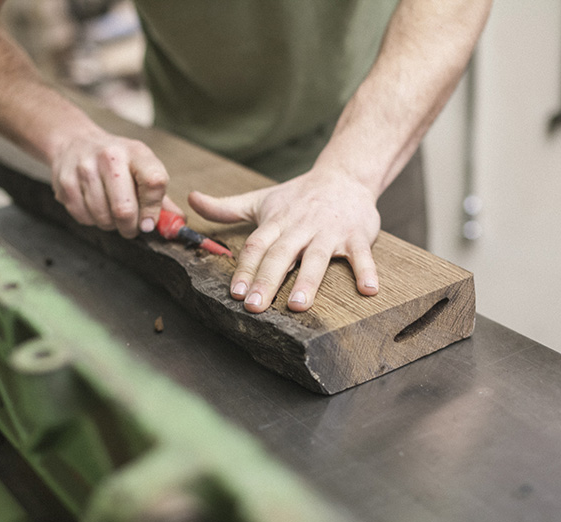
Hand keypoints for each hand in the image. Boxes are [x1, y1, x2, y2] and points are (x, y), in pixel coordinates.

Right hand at [50, 129, 173, 237]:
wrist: (75, 142)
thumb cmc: (116, 160)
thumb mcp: (142, 167)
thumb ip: (160, 197)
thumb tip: (178, 224)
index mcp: (136, 153)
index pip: (154, 183)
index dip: (153, 210)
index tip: (149, 223)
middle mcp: (110, 157)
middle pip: (125, 209)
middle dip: (130, 228)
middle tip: (131, 228)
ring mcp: (85, 169)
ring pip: (103, 218)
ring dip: (111, 225)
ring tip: (111, 213)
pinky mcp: (65, 183)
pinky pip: (84, 218)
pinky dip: (92, 220)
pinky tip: (94, 207)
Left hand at [188, 169, 381, 312]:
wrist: (344, 175)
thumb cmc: (299, 196)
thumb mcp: (261, 200)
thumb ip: (226, 208)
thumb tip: (192, 200)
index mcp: (277, 221)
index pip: (257, 246)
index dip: (245, 268)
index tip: (235, 292)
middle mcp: (301, 226)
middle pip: (282, 254)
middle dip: (267, 280)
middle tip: (255, 306)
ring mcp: (330, 231)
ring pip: (317, 257)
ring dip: (308, 281)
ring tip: (297, 305)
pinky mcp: (357, 235)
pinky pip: (362, 254)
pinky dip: (366, 271)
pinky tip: (368, 291)